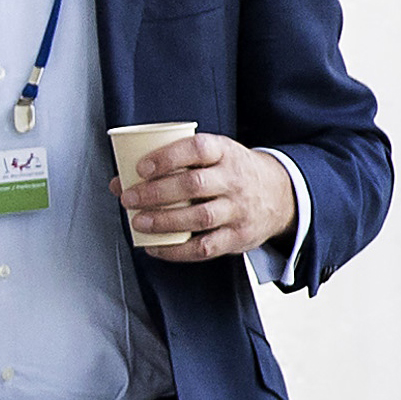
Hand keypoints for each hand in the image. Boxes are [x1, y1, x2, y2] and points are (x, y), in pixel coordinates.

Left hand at [119, 134, 297, 264]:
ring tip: (138, 222)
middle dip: (156, 193)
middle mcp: (235, 180)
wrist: (280, 195)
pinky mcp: (238, 237)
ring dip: (164, 221)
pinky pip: (206, 248)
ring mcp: (239, 210)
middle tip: (129, 198)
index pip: (198, 149)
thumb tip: (120, 181)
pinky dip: (177, 251)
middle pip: (194, 185)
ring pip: (200, 217)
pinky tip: (156, 247)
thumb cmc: (232, 172)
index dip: (168, 157)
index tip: (141, 167)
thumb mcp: (213, 157)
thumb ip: (172, 164)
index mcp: (226, 152)